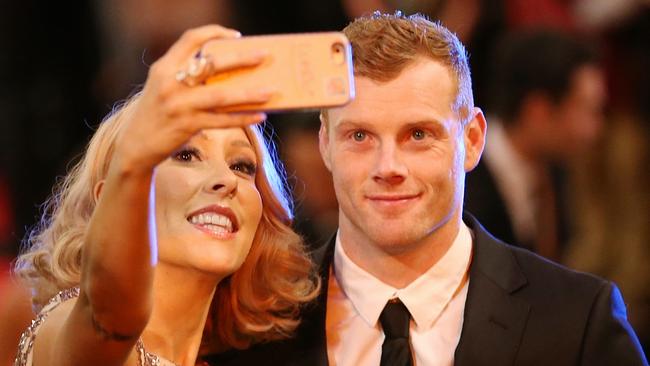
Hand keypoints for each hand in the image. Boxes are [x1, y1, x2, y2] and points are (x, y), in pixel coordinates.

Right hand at [113, 24, 272, 172]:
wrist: (135, 146)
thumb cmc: (158, 113)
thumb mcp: (164, 87)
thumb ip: (187, 76)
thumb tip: (232, 75)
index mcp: (164, 67)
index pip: (190, 40)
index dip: (214, 33)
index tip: (236, 36)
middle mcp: (170, 83)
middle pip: (212, 64)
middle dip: (241, 58)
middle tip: (264, 55)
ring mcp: (179, 105)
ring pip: (221, 96)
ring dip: (249, 93)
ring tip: (271, 91)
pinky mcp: (188, 126)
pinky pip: (223, 120)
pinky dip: (243, 117)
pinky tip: (260, 115)